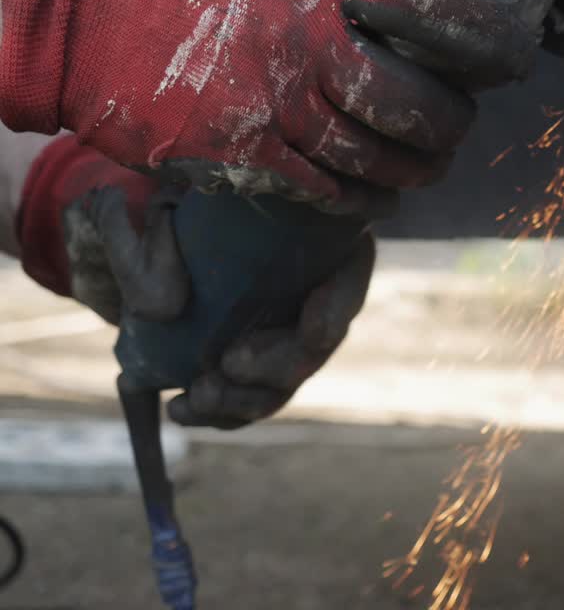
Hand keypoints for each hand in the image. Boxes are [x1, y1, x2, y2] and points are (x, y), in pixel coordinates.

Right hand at [0, 0, 535, 211]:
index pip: (441, 12)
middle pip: (422, 104)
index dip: (488, 44)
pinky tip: (363, 193)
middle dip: (451, 126)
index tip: (507, 60)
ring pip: (380, 157)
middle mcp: (310, 39)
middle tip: (452, 128)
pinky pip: (328, 189)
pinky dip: (357, 198)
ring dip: (411, 172)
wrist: (72, 18)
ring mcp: (277, 100)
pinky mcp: (244, 152)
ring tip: (420, 169)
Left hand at [18, 136, 373, 428]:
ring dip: (244, 399)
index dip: (336, 309)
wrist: (172, 223)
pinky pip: (250, 398)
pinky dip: (219, 412)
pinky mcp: (256, 364)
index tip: (314, 329)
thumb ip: (158, 248)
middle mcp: (317, 296)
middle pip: (314, 346)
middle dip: (276, 366)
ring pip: (282, 383)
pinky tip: (180, 409)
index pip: (348, 283)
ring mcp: (287, 336)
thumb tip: (158, 307)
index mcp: (327, 248)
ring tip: (199, 396)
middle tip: (230, 363)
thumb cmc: (182, 208)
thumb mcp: (168, 209)